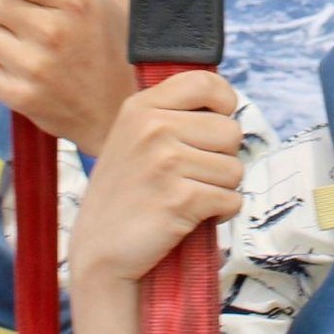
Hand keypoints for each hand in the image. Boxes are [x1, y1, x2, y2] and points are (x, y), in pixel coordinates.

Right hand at [71, 69, 244, 288]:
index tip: (217, 122)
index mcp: (140, 107)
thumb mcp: (132, 138)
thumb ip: (168, 115)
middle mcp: (152, 128)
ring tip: (188, 197)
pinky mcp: (180, 199)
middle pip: (230, 130)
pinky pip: (231, 199)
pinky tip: (191, 217)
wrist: (99, 253)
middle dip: (223, 158)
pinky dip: (220, 214)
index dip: (224, 102)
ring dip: (220, 189)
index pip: (204, 81)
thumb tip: (223, 104)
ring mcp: (165, 162)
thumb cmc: (125, 196)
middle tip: (194, 176)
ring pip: (235, 168)